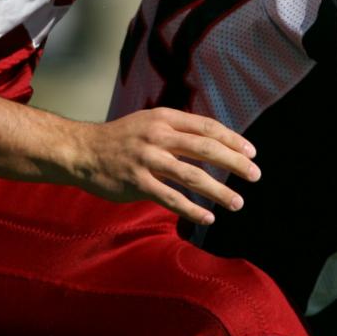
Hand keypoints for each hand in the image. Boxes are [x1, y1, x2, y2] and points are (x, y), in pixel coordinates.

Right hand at [68, 107, 260, 224]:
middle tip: (255, 175)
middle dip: (235, 162)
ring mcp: (147, 160)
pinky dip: (192, 209)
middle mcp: (157, 136)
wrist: (81, 151)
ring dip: (219, 191)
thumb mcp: (148, 122)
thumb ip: (176, 129)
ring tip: (237, 202)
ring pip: (192, 175)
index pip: (206, 127)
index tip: (251, 152)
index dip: (232, 139)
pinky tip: (208, 217)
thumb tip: (211, 140)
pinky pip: (171, 198)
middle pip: (205, 148)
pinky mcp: (137, 183)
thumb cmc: (119, 139)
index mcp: (163, 118)